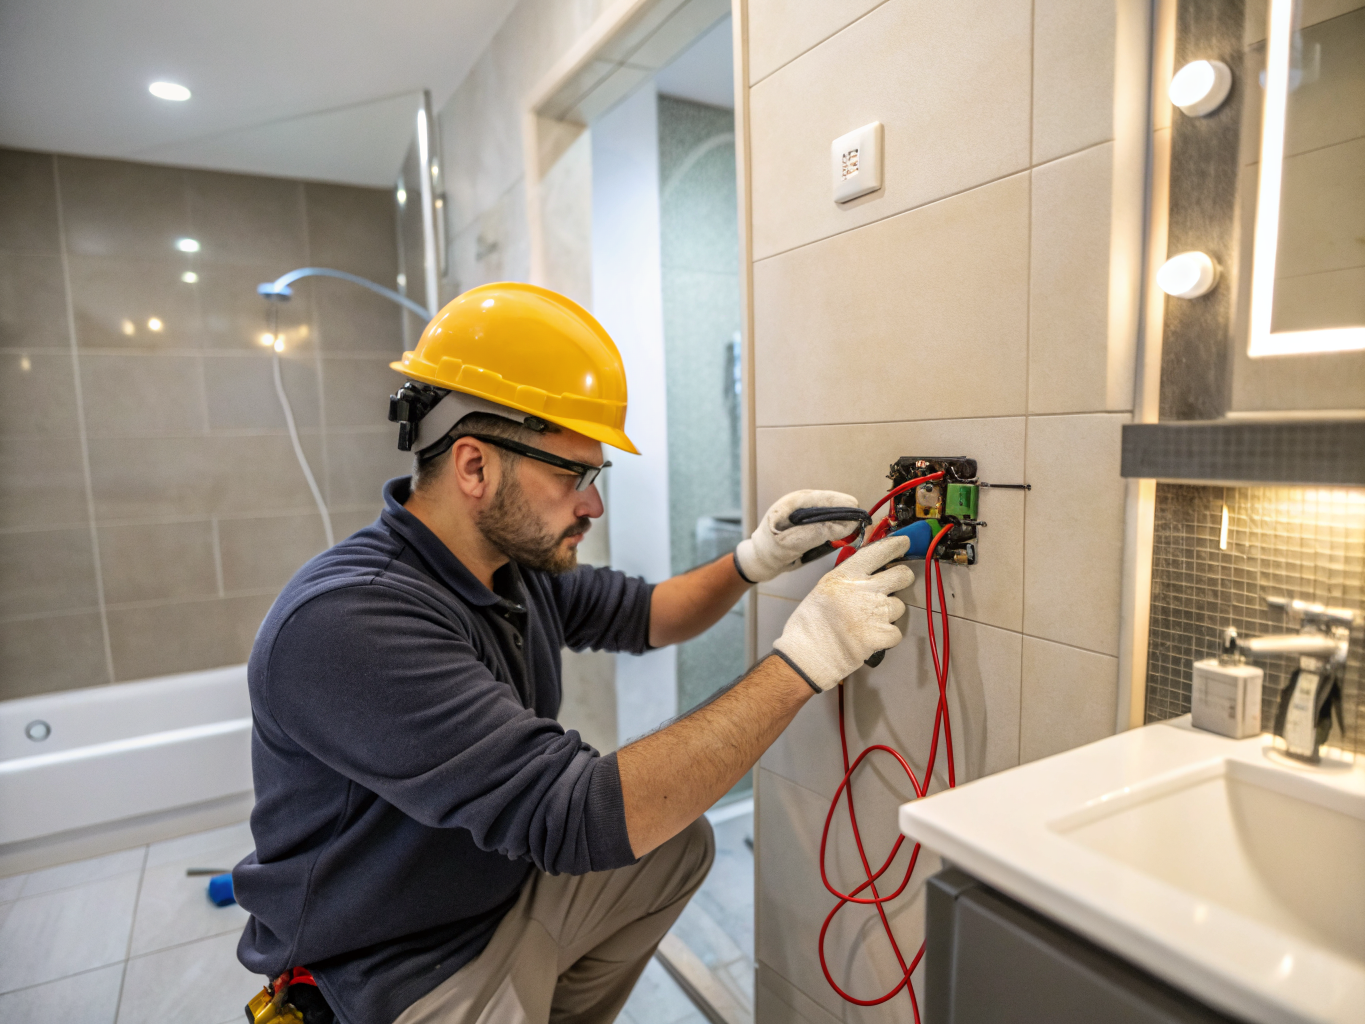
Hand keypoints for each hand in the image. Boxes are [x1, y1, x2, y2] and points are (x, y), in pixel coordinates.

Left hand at [734, 489, 864, 583]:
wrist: (762, 560)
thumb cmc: (770, 550)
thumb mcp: (787, 544)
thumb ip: (813, 534)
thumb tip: (841, 526)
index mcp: (793, 502)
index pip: (824, 498)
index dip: (843, 505)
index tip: (859, 514)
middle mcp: (803, 504)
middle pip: (832, 503)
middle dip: (847, 513)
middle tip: (861, 525)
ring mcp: (808, 513)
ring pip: (833, 512)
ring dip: (844, 521)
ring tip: (856, 529)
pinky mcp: (812, 523)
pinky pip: (830, 521)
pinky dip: (838, 527)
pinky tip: (845, 533)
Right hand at [772, 536, 913, 691]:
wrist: (807, 654)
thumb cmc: (810, 624)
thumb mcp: (824, 589)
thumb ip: (848, 579)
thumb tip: (870, 574)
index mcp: (846, 576)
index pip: (879, 551)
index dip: (896, 546)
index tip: (904, 543)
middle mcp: (864, 589)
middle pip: (902, 576)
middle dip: (902, 579)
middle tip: (894, 586)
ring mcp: (875, 612)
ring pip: (899, 606)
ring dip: (889, 613)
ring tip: (870, 621)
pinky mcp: (881, 635)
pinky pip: (896, 632)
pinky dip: (887, 637)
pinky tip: (871, 637)